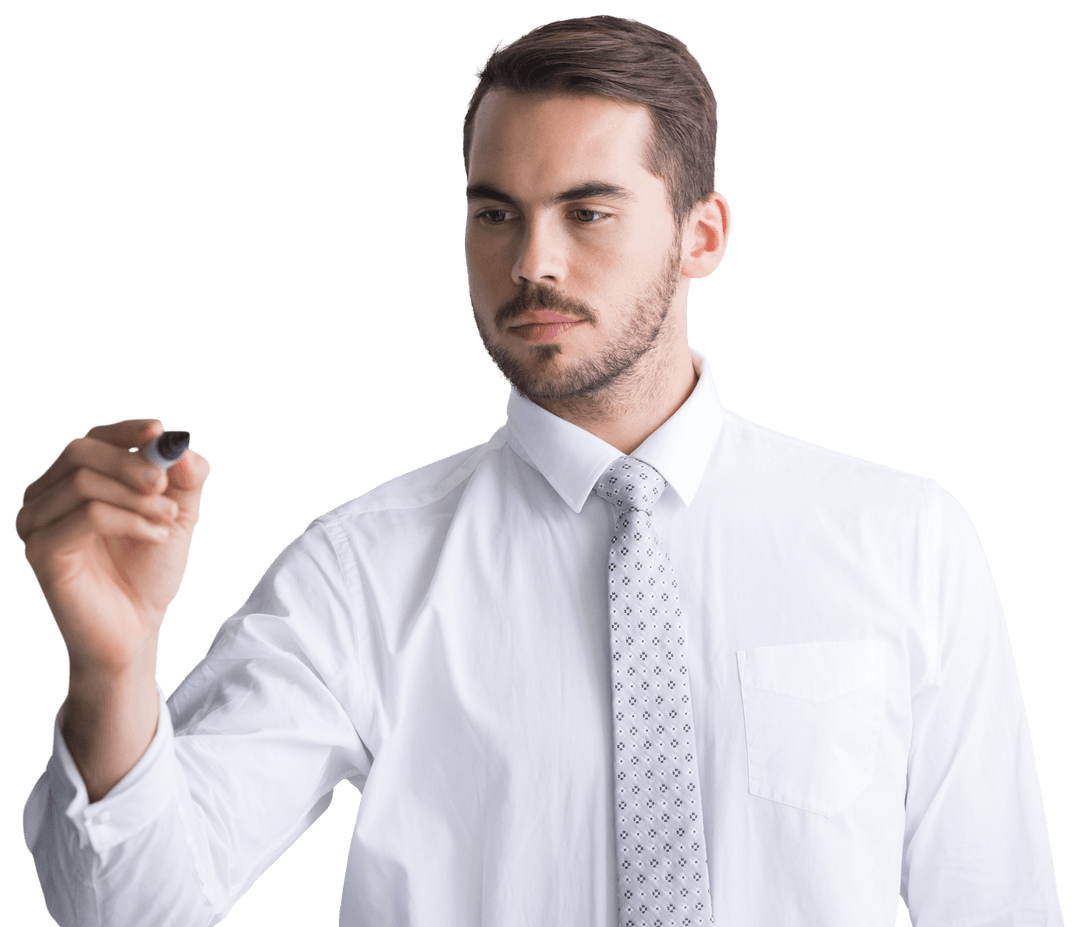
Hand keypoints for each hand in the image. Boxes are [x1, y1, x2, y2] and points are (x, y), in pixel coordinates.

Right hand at [16, 419, 210, 677]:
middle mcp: (45, 497)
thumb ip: (184, 478)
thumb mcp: (177, 515)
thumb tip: (180, 445)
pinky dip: (131, 521)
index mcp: (73, 482)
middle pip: (81, 452)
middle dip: (133, 464)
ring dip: (138, 500)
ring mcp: (36, 524)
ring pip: (85, 483)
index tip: (159, 430)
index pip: (92, 439)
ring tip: (166, 524)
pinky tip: (156, 538)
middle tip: (167, 488)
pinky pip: (88, 516)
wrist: (137, 628)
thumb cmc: (150, 570)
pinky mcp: (40, 551)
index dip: (124, 431)